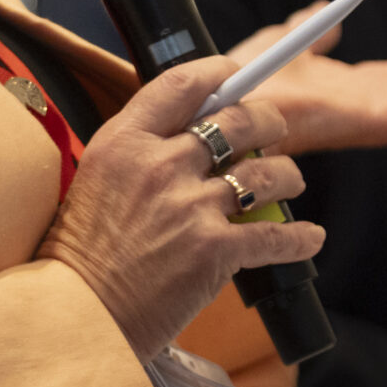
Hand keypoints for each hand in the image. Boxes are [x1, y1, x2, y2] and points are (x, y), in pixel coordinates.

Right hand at [39, 56, 320, 357]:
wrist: (76, 313)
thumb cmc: (80, 255)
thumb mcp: (96, 180)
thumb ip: (140, 152)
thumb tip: (189, 136)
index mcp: (125, 142)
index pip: (183, 84)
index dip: (220, 73)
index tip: (235, 74)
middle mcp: (161, 165)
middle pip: (238, 120)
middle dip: (268, 120)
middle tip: (275, 129)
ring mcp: (190, 207)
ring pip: (267, 174)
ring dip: (288, 176)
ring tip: (290, 182)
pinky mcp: (214, 251)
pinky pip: (275, 235)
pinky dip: (300, 238)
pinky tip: (310, 238)